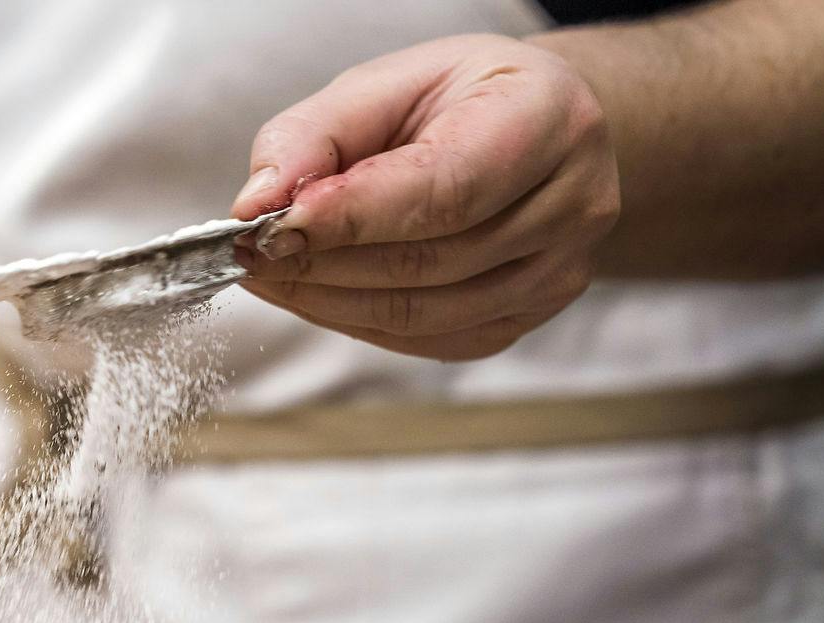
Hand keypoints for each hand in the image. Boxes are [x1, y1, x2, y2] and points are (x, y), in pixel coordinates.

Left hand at [231, 35, 619, 360]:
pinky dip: (357, 321)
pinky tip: (317, 293)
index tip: (272, 225)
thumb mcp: (389, 83)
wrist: (537, 132)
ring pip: (421, 312)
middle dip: (322, 263)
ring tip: (271, 272)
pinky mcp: (526, 318)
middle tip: (252, 252)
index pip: (443, 189)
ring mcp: (556, 273)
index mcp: (546, 120)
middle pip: (428, 261)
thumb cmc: (461, 101)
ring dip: (328, 300)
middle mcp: (571, 204)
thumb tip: (258, 202)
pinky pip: (428, 339)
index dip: (350, 216)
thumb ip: (316, 134)